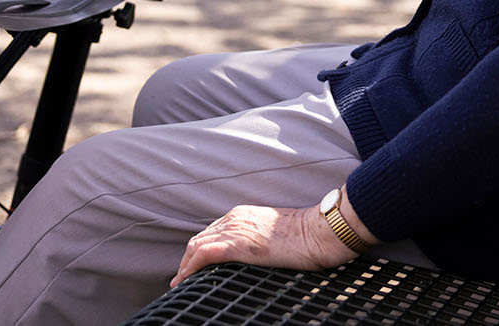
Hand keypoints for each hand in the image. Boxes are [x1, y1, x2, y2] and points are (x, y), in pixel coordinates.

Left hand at [171, 204, 359, 287]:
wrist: (318, 232)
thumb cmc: (306, 235)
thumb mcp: (277, 233)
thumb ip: (261, 239)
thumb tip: (258, 255)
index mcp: (243, 214)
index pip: (211, 232)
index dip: (199, 250)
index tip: (193, 267)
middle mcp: (235, 218)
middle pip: (200, 238)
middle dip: (187, 259)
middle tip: (181, 279)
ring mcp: (236, 230)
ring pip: (197, 246)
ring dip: (185, 266)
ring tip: (180, 283)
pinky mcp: (239, 245)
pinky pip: (204, 255)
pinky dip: (190, 268)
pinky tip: (185, 280)